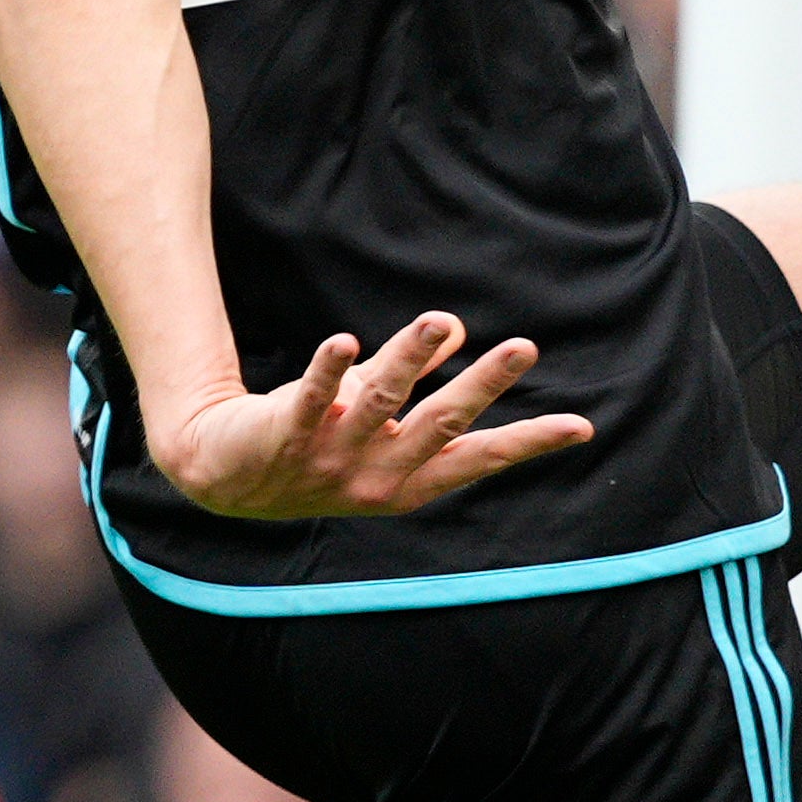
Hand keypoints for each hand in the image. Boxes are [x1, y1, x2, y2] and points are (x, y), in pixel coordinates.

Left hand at [147, 313, 595, 526]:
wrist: (221, 477)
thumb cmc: (315, 446)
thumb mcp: (373, 420)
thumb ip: (412, 379)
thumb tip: (455, 330)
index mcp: (407, 481)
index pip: (478, 460)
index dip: (527, 443)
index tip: (580, 427)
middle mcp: (375, 477)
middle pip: (438, 425)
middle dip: (482, 387)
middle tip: (524, 348)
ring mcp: (329, 460)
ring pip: (379, 404)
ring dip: (411, 360)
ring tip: (438, 320)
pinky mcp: (283, 437)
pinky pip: (309, 400)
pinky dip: (328, 371)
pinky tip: (345, 341)